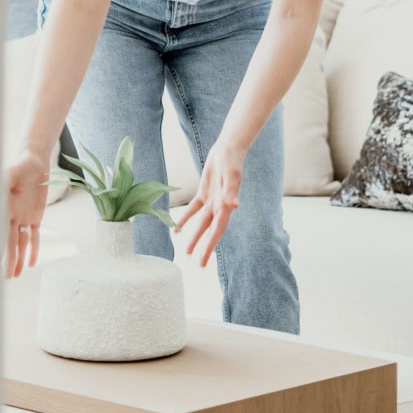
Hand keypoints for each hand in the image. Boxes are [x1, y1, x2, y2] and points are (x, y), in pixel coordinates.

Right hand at [4, 148, 50, 278]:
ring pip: (20, 242)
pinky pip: (33, 236)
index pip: (1, 229)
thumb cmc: (21, 165)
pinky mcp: (34, 217)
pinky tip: (31, 263)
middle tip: (6, 276)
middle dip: (9, 259)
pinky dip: (33, 249)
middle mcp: (12, 215)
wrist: (34, 161)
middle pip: (9, 241)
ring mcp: (23, 217)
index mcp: (4, 206)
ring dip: (18, 259)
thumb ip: (5, 181)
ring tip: (14, 275)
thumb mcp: (12, 171)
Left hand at [181, 141, 244, 266]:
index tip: (204, 260)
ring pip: (201, 223)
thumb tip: (234, 206)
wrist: (228, 147)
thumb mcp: (231, 175)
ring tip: (186, 251)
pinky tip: (177, 227)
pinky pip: (194, 208)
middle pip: (210, 231)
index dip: (210, 246)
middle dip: (203, 247)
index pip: (217, 230)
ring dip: (194, 236)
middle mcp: (220, 206)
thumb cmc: (231, 160)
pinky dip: (186, 218)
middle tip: (198, 264)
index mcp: (226, 205)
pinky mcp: (204, 192)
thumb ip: (231, 191)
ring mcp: (212, 200)